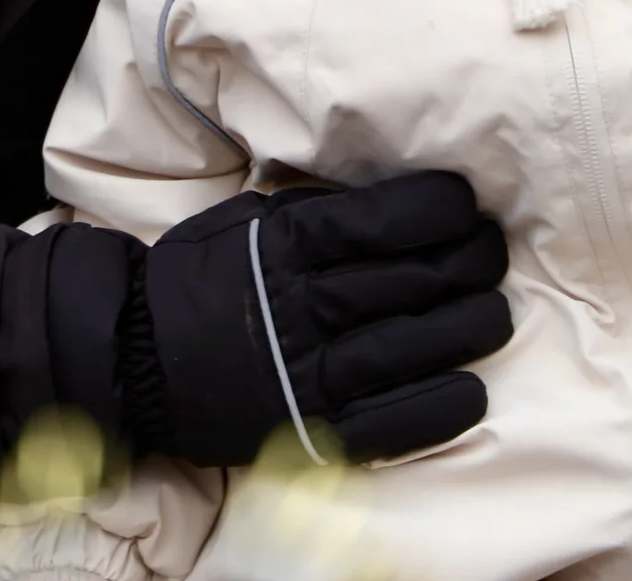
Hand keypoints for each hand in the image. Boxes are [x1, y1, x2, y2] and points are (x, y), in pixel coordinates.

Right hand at [123, 172, 509, 466]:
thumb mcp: (248, 222)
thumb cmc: (202, 279)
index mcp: (286, 244)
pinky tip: (472, 387)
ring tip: (493, 312)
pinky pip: (391, 422)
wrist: (138, 359)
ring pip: (415, 345)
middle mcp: (302, 305)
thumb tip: (392, 201)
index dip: (442, 209)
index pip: (385, 220)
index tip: (467, 204)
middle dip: (472, 260)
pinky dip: (439, 406)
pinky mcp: (312, 429)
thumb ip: (314, 212)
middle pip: (416, 279)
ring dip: (472, 325)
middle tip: (491, 253)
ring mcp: (308, 372)